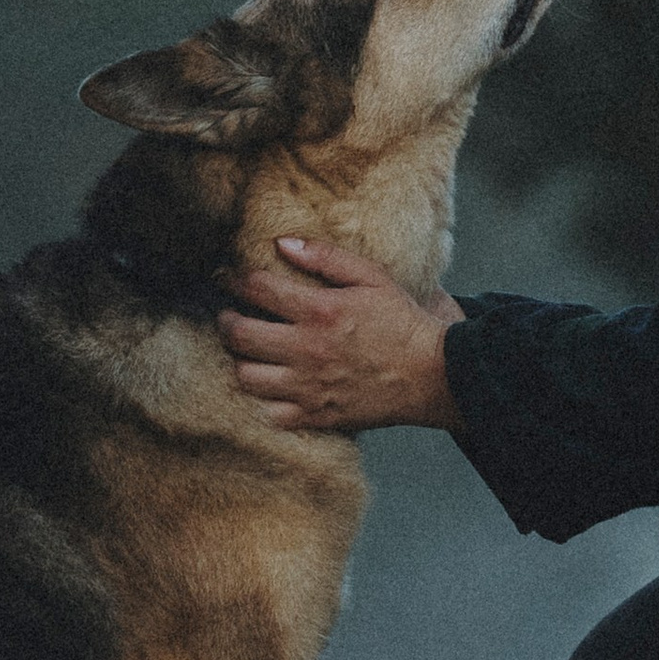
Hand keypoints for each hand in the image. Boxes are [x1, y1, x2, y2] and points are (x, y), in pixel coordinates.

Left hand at [217, 238, 463, 432]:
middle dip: (226, 322)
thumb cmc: (403, 323)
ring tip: (247, 352)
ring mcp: (309, 387)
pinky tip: (269, 386)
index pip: (257, 289)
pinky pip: (269, 413)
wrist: (433, 375)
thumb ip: (326, 258)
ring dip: (240, 361)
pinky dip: (262, 400)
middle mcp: (307, 350)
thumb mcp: (372, 278)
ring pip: (246, 377)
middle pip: (239, 335)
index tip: (226, 277)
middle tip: (229, 316)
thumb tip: (282, 243)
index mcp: (320, 311)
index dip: (232, 279)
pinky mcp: (316, 415)